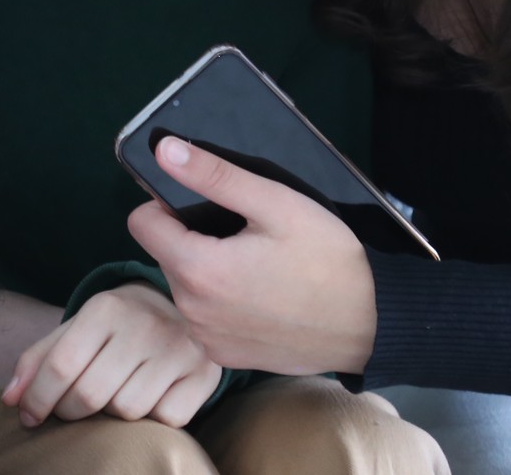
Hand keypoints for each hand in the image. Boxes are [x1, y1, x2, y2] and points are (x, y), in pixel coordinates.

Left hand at [1, 283, 220, 428]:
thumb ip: (38, 360)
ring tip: (113, 395)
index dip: (38, 399)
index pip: (61, 366)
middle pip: (91, 395)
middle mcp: (144, 325)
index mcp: (106, 308)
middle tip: (68, 410)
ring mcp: (178, 348)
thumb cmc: (114, 326)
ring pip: (128, 412)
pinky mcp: (204, 372)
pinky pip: (166, 419)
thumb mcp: (75, 330)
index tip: (29, 417)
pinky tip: (149, 396)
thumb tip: (11, 399)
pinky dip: (152, 419)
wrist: (174, 306)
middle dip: (69, 412)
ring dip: (112, 415)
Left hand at [128, 136, 377, 375]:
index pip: (141, 223)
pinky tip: (259, 296)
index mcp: (196, 269)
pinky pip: (204, 317)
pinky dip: (221, 303)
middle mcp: (191, 311)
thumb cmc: (327, 259)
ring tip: (254, 264)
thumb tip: (164, 151)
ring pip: (184, 286)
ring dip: (205, 270)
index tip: (204, 205)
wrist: (370, 326)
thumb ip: (215, 176)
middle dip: (191, 238)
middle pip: (165, 254)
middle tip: (243, 234)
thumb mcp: (275, 204)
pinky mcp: (225, 358)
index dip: (165, 204)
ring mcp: (207, 339)